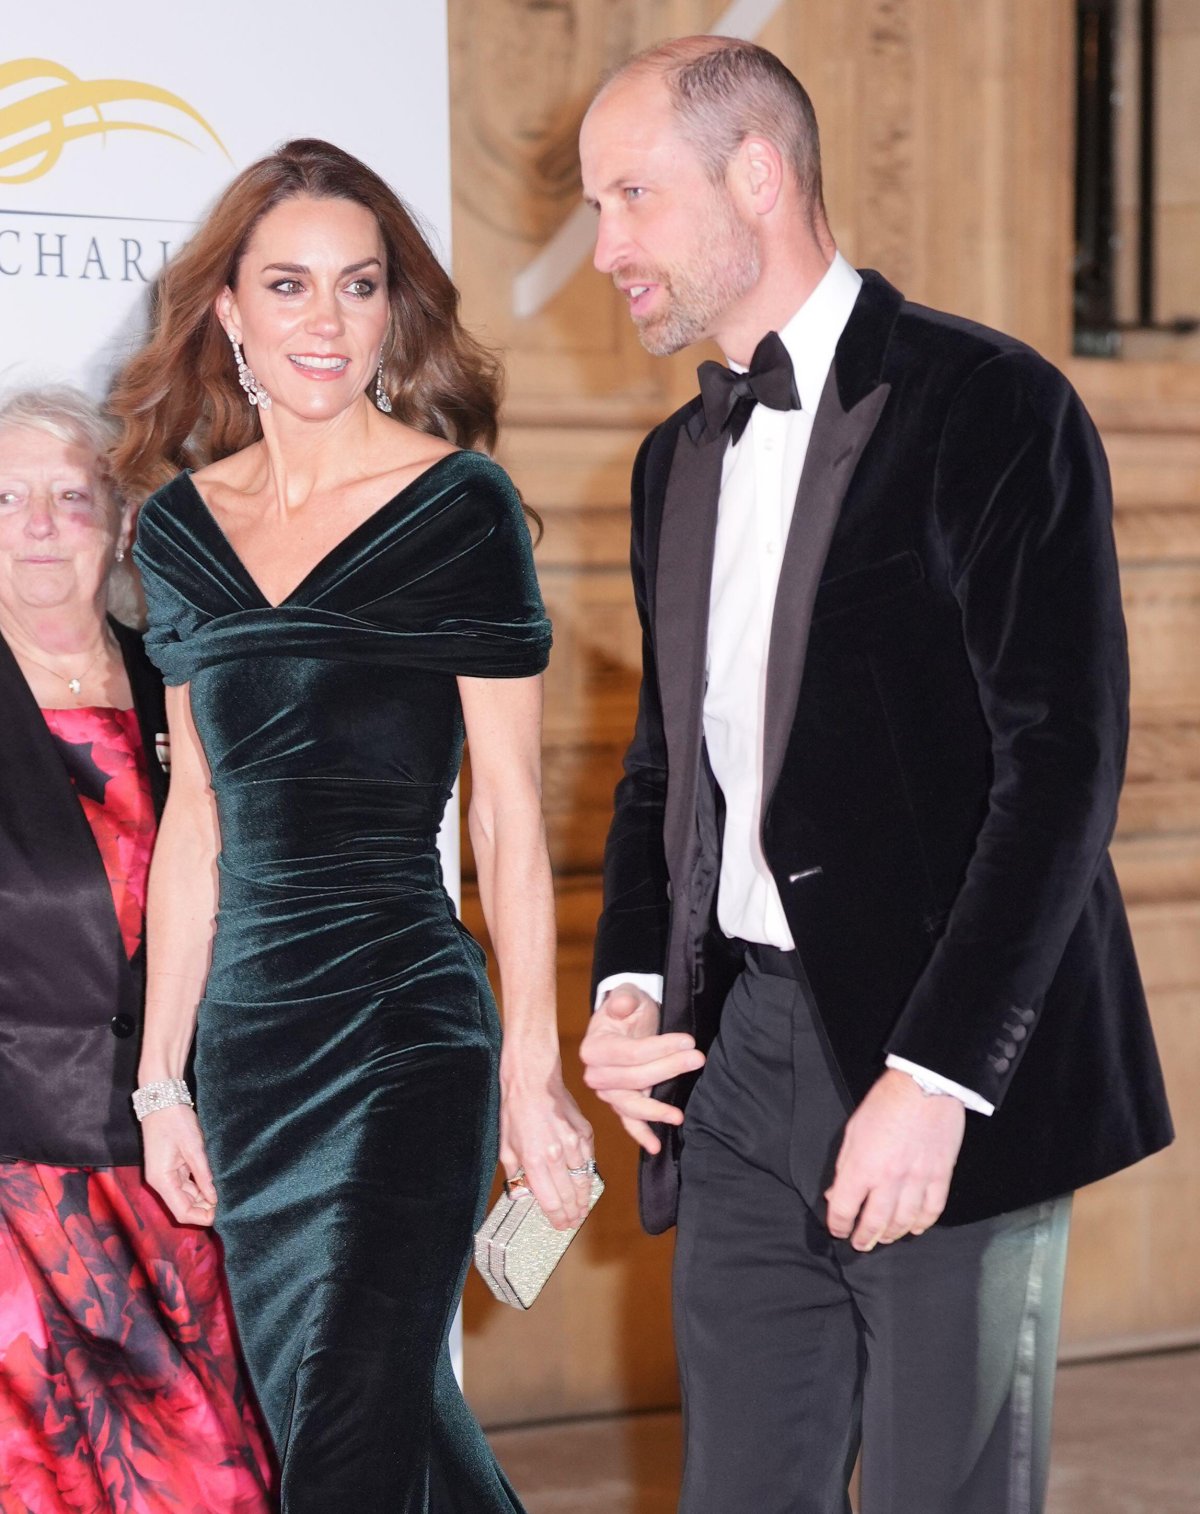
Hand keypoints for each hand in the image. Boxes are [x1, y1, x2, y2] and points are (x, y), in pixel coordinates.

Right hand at [141, 1104, 216, 1225]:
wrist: (162, 1099)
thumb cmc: (175, 1120)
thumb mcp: (193, 1147)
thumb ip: (203, 1174)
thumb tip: (215, 1198)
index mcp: (161, 1180)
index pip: (182, 1211)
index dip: (202, 1217)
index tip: (222, 1214)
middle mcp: (161, 1182)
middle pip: (185, 1206)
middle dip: (205, 1208)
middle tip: (230, 1203)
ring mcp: (166, 1175)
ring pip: (187, 1196)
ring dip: (205, 1197)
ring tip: (226, 1192)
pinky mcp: (172, 1167)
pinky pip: (187, 1183)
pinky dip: (201, 1186)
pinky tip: (216, 1182)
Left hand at [500, 1060, 595, 1231]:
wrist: (533, 1081)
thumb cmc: (516, 1111)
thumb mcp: (505, 1147)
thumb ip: (515, 1175)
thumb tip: (523, 1194)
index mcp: (534, 1161)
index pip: (551, 1202)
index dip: (557, 1218)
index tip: (560, 1225)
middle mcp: (556, 1155)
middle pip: (571, 1196)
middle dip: (573, 1213)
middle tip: (574, 1221)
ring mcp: (574, 1143)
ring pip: (584, 1180)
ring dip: (584, 1198)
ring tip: (582, 1208)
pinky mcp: (585, 1132)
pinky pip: (590, 1160)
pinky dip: (588, 1174)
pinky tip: (585, 1181)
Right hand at [579, 984, 705, 1154]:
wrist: (627, 1023)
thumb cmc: (628, 1009)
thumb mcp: (627, 995)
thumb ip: (624, 998)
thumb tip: (623, 1006)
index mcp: (593, 1048)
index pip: (630, 1053)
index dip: (660, 1048)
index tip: (688, 1040)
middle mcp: (595, 1074)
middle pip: (634, 1079)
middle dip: (668, 1070)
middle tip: (698, 1059)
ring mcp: (607, 1093)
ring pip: (631, 1105)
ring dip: (656, 1111)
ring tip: (679, 1115)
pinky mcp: (620, 1104)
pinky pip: (629, 1122)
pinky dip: (641, 1135)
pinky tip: (655, 1147)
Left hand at [825, 1069, 964, 1250]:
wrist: (926, 1085)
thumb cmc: (885, 1103)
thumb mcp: (853, 1131)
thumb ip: (845, 1166)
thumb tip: (836, 1193)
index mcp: (863, 1166)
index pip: (845, 1208)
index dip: (838, 1224)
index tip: (837, 1229)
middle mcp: (890, 1179)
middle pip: (875, 1223)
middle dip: (864, 1238)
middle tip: (860, 1244)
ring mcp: (918, 1180)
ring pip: (903, 1222)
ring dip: (891, 1234)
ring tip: (884, 1238)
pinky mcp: (941, 1176)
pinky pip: (932, 1210)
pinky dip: (922, 1224)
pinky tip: (914, 1227)